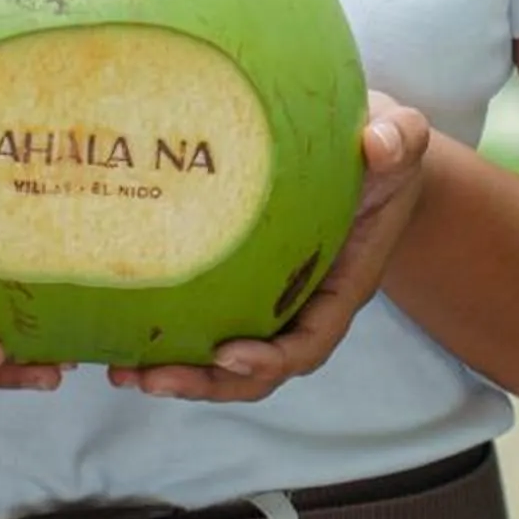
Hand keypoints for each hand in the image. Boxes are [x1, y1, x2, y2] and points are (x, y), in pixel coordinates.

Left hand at [106, 92, 432, 403]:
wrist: (367, 146)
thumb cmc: (382, 146)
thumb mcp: (400, 136)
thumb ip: (398, 139)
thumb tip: (378, 145)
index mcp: (343, 283)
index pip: (311, 339)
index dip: (272, 359)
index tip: (228, 353)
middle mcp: (304, 303)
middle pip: (258, 368)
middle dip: (206, 382)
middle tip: (150, 378)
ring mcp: (270, 298)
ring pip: (226, 358)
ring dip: (177, 374)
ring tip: (121, 373)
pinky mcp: (238, 280)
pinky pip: (204, 319)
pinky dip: (166, 335)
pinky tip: (118, 335)